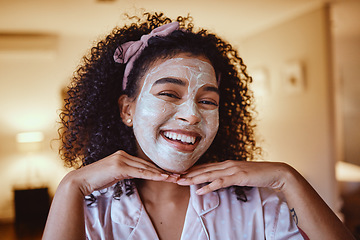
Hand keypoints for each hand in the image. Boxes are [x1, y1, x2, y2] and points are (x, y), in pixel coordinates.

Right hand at [62, 150, 172, 195]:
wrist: (80, 181)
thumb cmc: (96, 180)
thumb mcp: (114, 175)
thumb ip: (125, 172)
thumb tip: (135, 174)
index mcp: (122, 155)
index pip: (143, 163)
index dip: (156, 168)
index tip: (168, 173)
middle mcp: (123, 154)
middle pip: (147, 164)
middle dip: (162, 170)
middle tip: (177, 175)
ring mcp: (121, 159)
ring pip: (146, 167)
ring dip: (161, 173)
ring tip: (174, 177)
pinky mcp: (119, 166)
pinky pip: (140, 172)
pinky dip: (153, 175)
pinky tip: (163, 178)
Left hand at [177, 160, 293, 194]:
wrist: (274, 172)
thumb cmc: (257, 174)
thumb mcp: (240, 175)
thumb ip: (228, 176)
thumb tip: (218, 181)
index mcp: (226, 164)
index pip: (205, 167)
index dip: (192, 170)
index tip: (179, 173)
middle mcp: (226, 165)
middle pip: (203, 169)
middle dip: (188, 174)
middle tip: (174, 177)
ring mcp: (232, 169)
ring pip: (208, 174)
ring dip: (193, 179)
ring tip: (181, 182)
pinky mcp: (238, 176)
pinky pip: (220, 182)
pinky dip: (209, 186)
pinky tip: (199, 190)